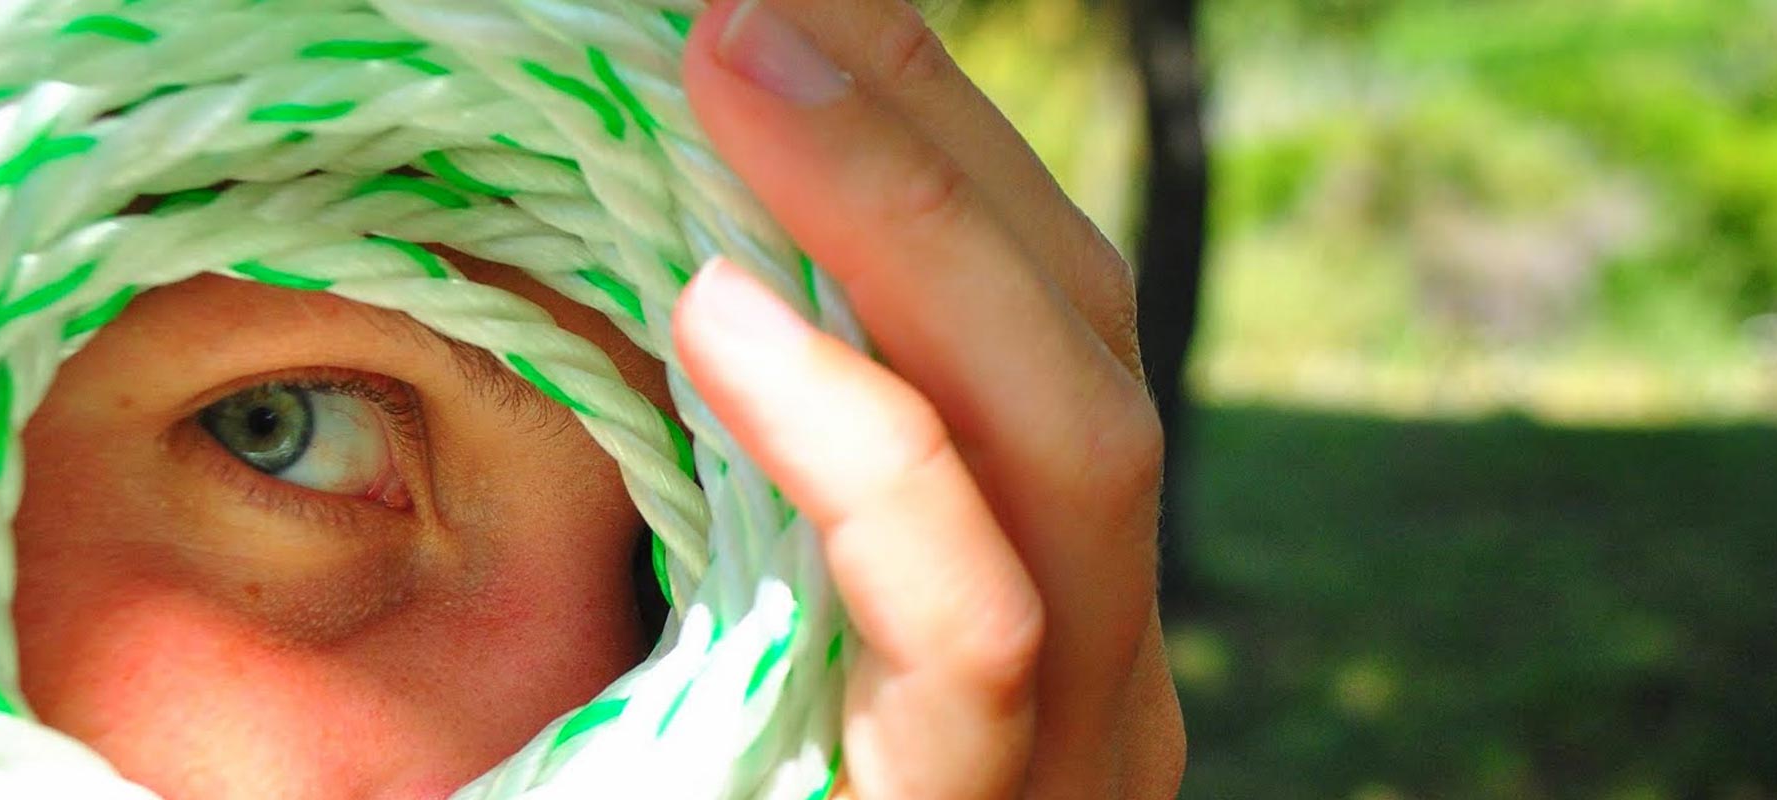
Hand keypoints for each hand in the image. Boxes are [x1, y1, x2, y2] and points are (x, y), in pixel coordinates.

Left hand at [676, 0, 1185, 796]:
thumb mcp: (726, 618)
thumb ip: (743, 465)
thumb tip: (680, 243)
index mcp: (1045, 590)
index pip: (1040, 316)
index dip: (934, 138)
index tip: (794, 7)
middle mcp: (1096, 658)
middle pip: (1082, 335)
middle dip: (929, 132)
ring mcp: (1071, 744)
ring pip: (1075, 441)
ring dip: (907, 224)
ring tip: (733, 66)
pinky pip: (970, 616)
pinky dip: (864, 445)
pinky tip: (718, 312)